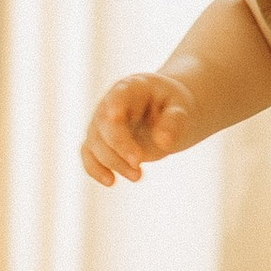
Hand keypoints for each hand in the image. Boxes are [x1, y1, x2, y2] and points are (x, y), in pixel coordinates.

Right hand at [81, 69, 200, 186]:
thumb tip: (163, 142)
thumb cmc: (172, 107)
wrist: (166, 114)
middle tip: (138, 163)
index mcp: (131, 88)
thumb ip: (174, 121)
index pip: (118, 95)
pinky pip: (89, 155)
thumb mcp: (181, 108)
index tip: (115, 117)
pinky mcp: (100, 143)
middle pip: (104, 124)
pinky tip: (110, 181)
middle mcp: (110, 104)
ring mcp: (102, 124)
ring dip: (113, 162)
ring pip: (95, 143)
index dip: (114, 105)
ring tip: (138, 176)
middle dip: (119, 145)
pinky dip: (95, 169)